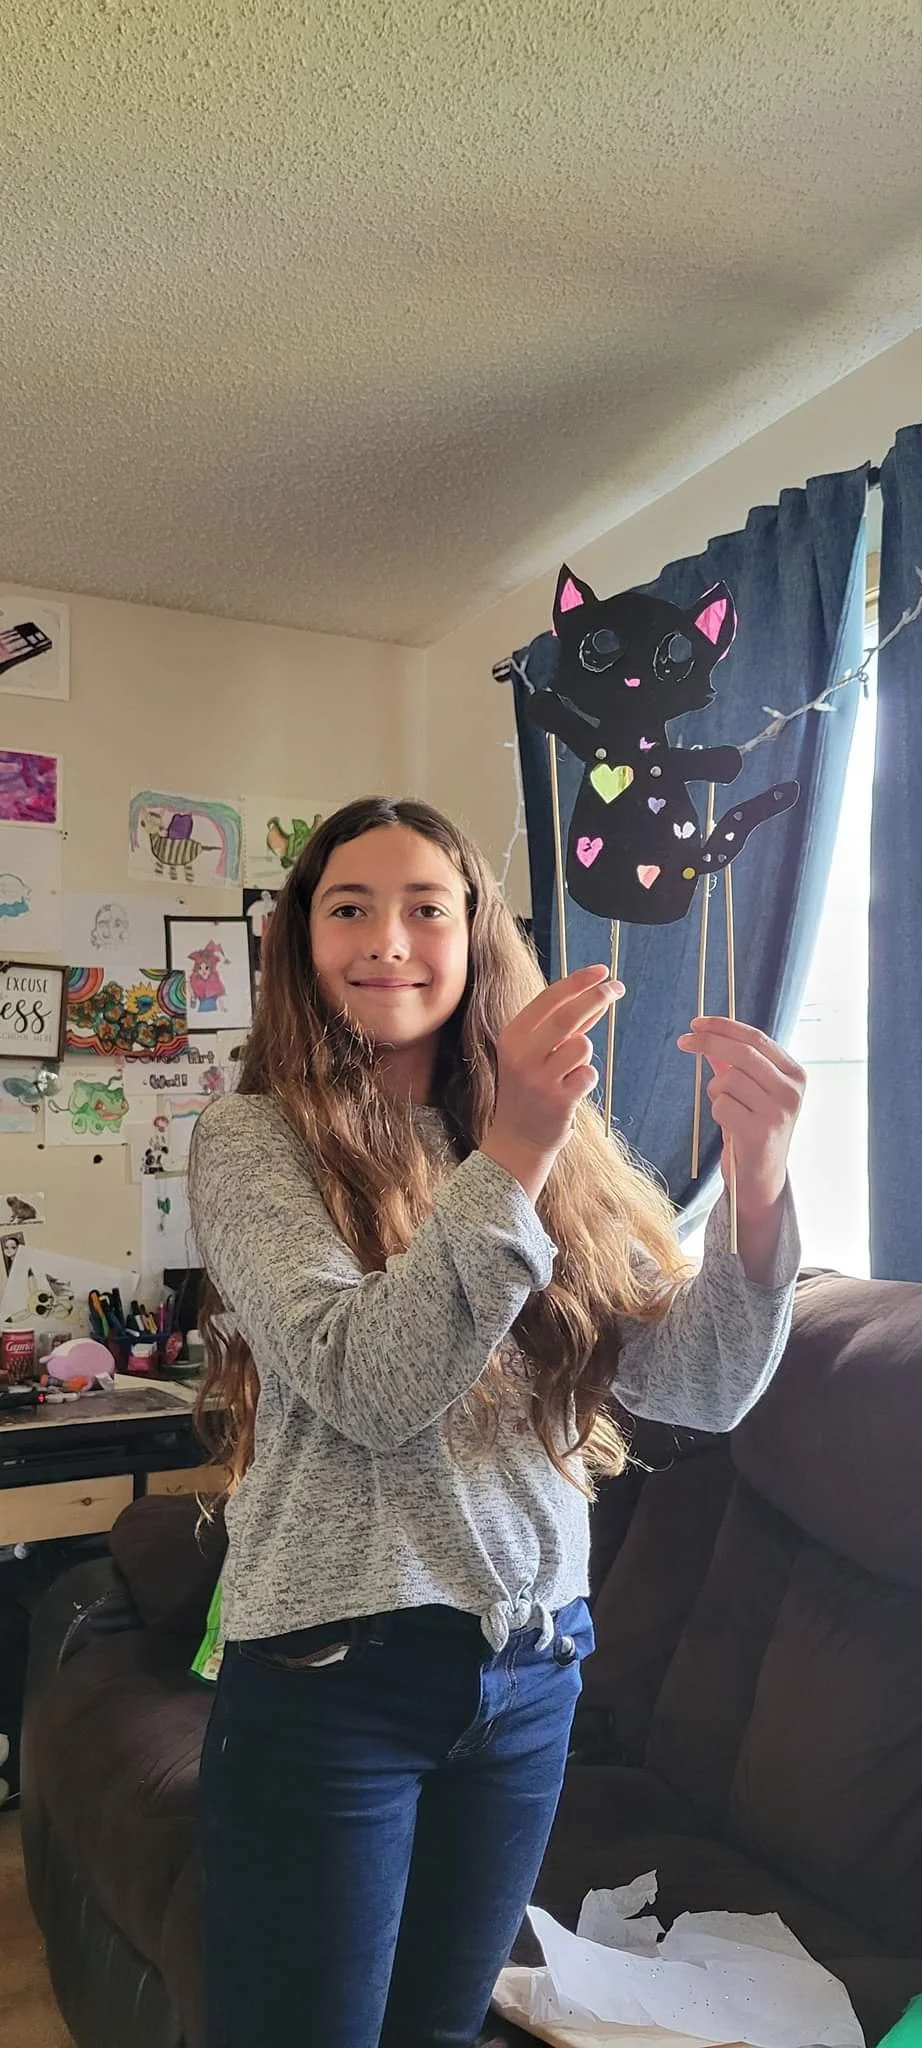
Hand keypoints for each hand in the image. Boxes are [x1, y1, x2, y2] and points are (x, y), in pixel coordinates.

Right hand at [482, 965, 622, 1201]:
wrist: (517, 1138)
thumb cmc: (530, 1088)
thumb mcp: (535, 1052)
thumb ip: (564, 1026)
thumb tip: (596, 996)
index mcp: (513, 1036)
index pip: (548, 998)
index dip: (578, 982)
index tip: (602, 971)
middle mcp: (521, 1054)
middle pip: (567, 1015)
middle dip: (596, 997)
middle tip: (616, 988)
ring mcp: (539, 1079)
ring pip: (582, 1046)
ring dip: (585, 1054)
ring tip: (569, 1072)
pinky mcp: (558, 1100)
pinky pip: (589, 1074)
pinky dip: (586, 1078)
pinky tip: (570, 1092)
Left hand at [677, 1014, 804, 1212]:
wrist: (761, 1178)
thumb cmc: (754, 1129)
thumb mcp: (752, 1091)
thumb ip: (735, 1064)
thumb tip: (706, 1034)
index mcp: (795, 1074)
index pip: (756, 1038)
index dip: (724, 1027)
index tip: (697, 1023)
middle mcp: (791, 1091)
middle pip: (742, 1052)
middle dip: (708, 1043)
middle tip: (683, 1041)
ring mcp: (778, 1111)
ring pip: (728, 1079)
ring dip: (715, 1090)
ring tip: (726, 1108)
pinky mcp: (760, 1131)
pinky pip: (721, 1105)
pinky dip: (717, 1111)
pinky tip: (730, 1125)